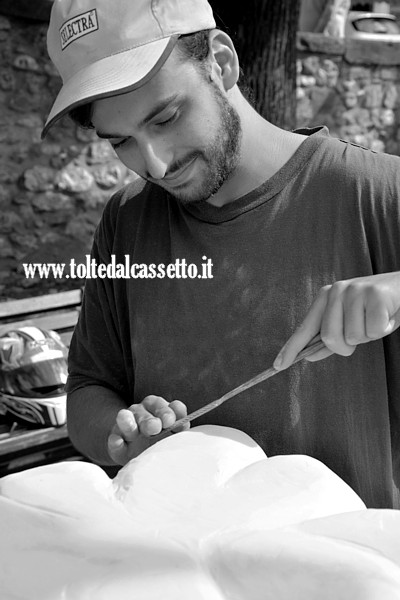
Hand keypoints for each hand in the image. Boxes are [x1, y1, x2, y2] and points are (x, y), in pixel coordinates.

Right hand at [107, 396, 188, 464]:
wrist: (139, 452)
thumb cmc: (161, 439)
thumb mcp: (172, 433)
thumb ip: (179, 427)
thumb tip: (184, 425)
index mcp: (157, 407)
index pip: (162, 405)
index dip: (168, 411)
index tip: (171, 420)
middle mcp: (141, 411)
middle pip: (144, 412)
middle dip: (150, 419)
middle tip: (155, 427)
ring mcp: (126, 424)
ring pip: (126, 418)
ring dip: (130, 424)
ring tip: (134, 433)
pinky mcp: (115, 438)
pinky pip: (114, 438)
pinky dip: (115, 441)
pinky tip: (118, 442)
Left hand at [273, 272, 399, 370]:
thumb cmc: (376, 308)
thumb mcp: (351, 321)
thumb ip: (331, 337)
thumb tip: (310, 356)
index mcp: (325, 297)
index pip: (305, 328)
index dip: (291, 348)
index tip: (278, 365)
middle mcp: (336, 291)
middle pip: (330, 338)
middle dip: (347, 346)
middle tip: (362, 332)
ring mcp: (355, 291)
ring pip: (354, 337)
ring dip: (369, 335)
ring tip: (377, 319)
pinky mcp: (375, 294)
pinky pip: (374, 331)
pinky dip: (384, 329)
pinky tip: (388, 315)